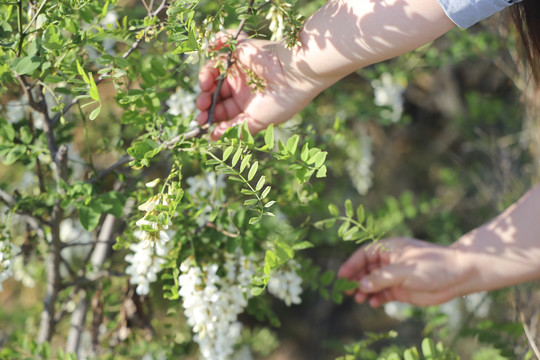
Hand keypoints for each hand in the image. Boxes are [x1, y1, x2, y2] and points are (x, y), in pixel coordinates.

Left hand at [196, 36, 328, 139]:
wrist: (295, 76)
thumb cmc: (280, 102)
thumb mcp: (256, 122)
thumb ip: (234, 129)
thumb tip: (213, 137)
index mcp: (249, 105)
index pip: (224, 112)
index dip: (211, 117)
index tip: (202, 123)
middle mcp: (243, 87)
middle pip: (215, 95)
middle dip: (205, 102)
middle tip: (201, 108)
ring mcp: (240, 69)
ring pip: (213, 75)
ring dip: (204, 82)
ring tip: (205, 89)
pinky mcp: (239, 51)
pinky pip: (220, 48)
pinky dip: (212, 50)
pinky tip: (208, 67)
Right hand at [338, 237, 468, 306]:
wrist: (459, 276)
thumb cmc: (433, 266)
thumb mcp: (405, 270)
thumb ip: (382, 277)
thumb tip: (361, 284)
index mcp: (389, 248)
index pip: (364, 254)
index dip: (351, 264)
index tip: (341, 276)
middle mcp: (390, 261)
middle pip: (366, 269)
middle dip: (355, 279)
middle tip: (346, 291)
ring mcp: (396, 275)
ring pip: (373, 282)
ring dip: (364, 290)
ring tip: (358, 299)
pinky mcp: (402, 289)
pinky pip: (383, 293)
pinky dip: (376, 298)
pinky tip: (372, 304)